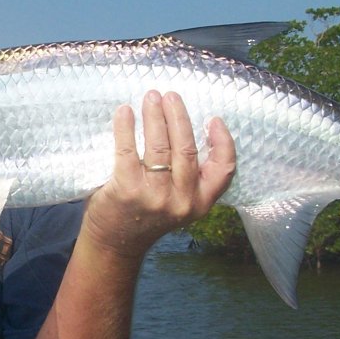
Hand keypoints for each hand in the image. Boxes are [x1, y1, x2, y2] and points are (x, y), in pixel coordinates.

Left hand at [82, 90, 235, 258]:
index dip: (223, 142)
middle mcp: (182, 201)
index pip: (224, 170)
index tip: (213, 119)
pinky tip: (124, 112)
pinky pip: (128, 151)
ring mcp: (155, 197)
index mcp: (200, 202)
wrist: (115, 243)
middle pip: (187, 149)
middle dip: (179, 116)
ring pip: (160, 147)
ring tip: (150, 97)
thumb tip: (182, 126)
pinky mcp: (127, 191)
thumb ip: (186, 175)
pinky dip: (126, 127)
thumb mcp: (178, 201)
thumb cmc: (146, 214)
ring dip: (155, 116)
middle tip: (170, 95)